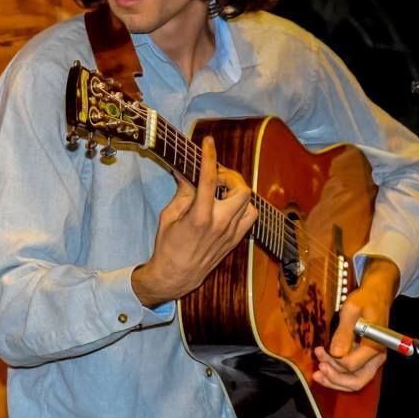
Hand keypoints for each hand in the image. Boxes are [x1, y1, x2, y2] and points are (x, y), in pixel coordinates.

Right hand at [133, 137, 257, 307]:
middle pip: (240, 188)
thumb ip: (182, 192)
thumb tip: (185, 171)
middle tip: (216, 177)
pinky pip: (250, 217)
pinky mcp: (235, 240)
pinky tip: (229, 207)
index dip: (209, 156)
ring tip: (223, 192)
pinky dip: (243, 207)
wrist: (177, 275)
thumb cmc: (168, 246)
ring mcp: (231, 233)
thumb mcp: (169, 215)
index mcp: (199, 216)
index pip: (208, 178)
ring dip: (238, 192)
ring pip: (249, 202)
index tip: (208, 142)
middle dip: (229, 176)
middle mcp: (220, 223)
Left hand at [313, 259, 399, 392]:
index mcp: (375, 345)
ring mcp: (372, 360)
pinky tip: (325, 368)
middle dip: (334, 378)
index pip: (351, 366)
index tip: (321, 350)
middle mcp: (376, 357)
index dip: (334, 363)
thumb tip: (336, 353)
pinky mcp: (366, 359)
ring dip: (335, 379)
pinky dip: (338, 375)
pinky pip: (353, 375)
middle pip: (356, 381)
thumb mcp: (352, 310)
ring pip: (354, 382)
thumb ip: (344, 332)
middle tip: (318, 369)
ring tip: (318, 371)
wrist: (377, 295)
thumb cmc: (365, 299)